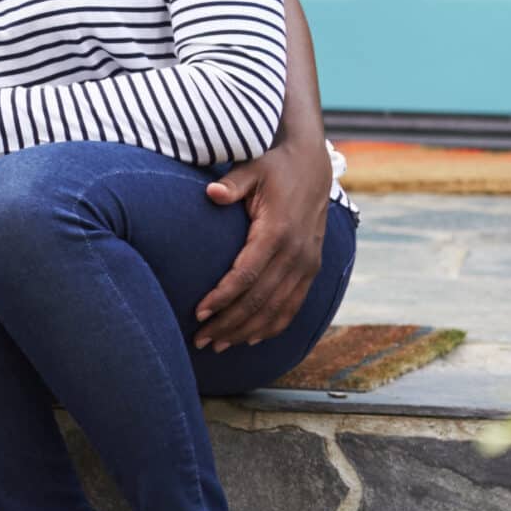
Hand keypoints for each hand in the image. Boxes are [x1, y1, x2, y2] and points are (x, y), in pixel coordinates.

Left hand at [196, 135, 331, 349]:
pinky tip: (252, 338)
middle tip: (200, 341)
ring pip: (277, 309)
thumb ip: (232, 183)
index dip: (222, 297)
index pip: (246, 275)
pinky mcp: (312, 267)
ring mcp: (307, 263)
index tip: (198, 313)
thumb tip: (210, 193)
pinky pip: (294, 305)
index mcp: (278, 232)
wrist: (312, 164)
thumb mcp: (252, 167)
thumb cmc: (274, 166)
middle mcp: (296, 253)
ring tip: (218, 346)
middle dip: (228, 324)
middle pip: (259, 300)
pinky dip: (274, 325)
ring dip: (247, 331)